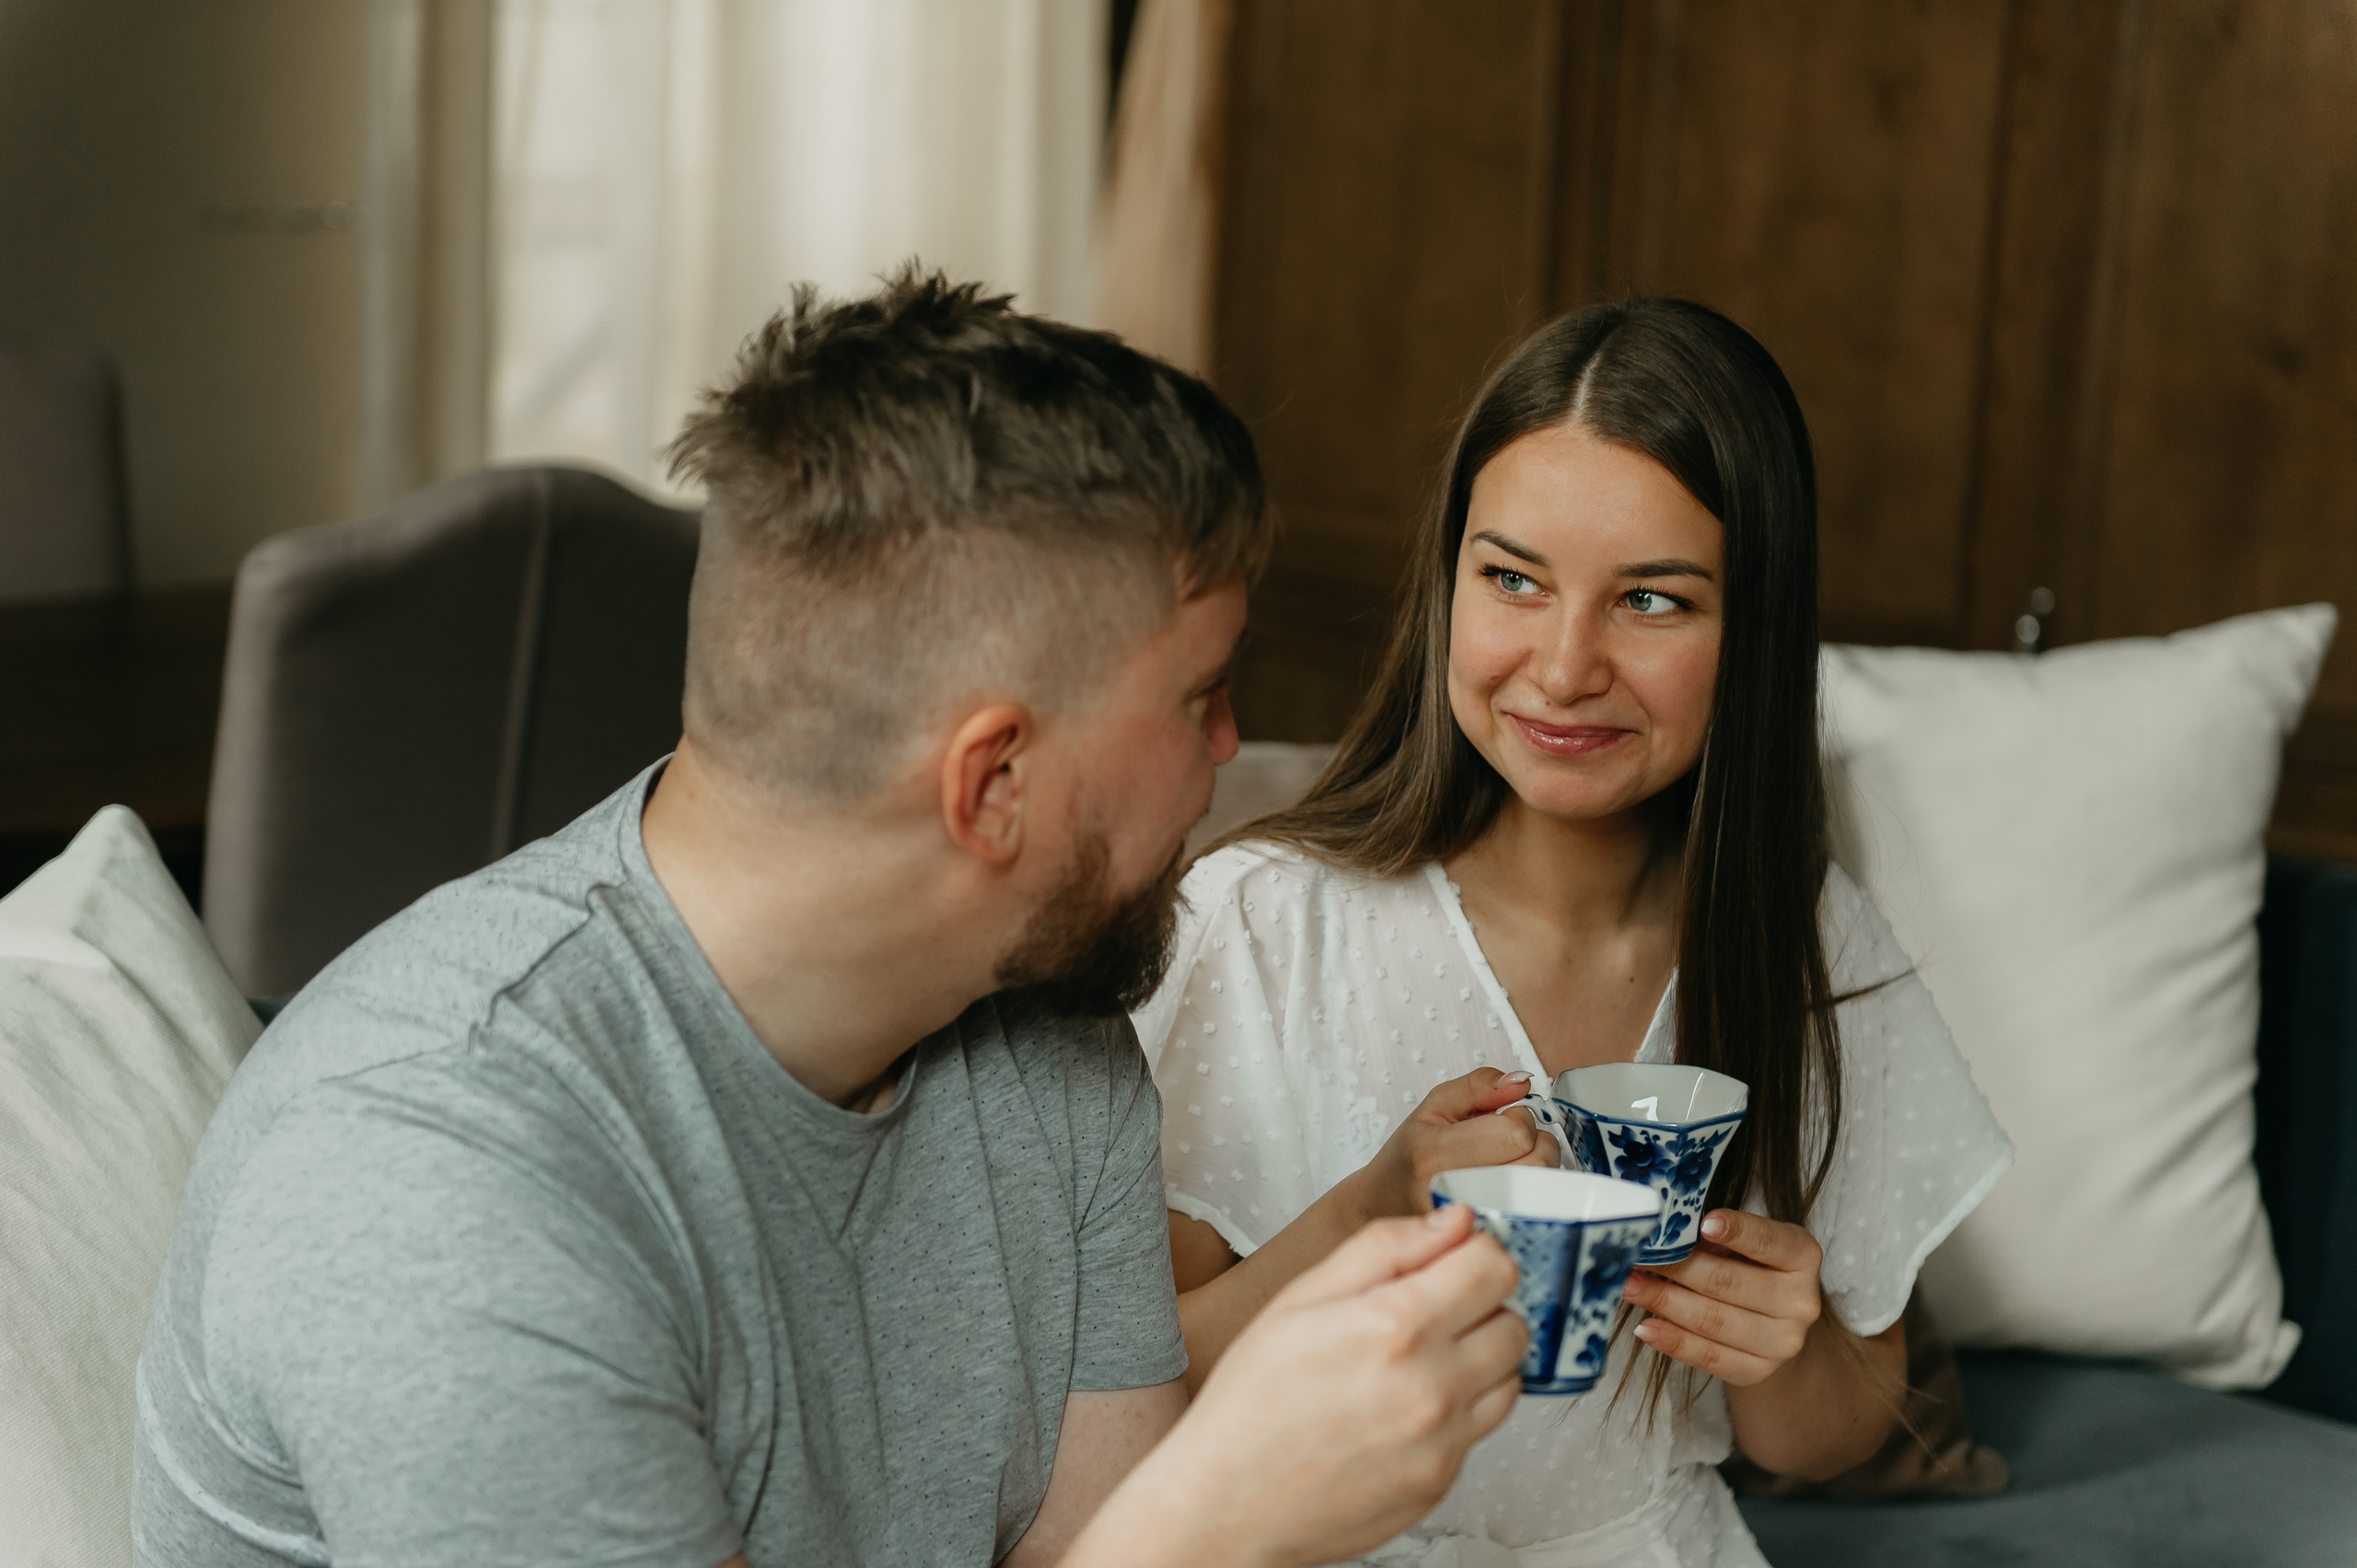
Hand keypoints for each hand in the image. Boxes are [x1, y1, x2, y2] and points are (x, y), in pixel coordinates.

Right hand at [1079, 1204, 1525, 1567]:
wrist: (1228, 1502)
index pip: (1495, 1265)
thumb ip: (1384, 1247)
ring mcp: (1442, 1440)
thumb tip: (1451, 1222)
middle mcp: (1431, 1384)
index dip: (1472, 1253)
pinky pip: (1481, 1429)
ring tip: (1419, 1361)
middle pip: (1513, 1321)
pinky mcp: (1442, 1481)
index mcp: (1395, 1325)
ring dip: (1479, 1359)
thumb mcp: (1301, 1298)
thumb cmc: (1252, 1402)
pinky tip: (1406, 1406)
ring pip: (1510, 1376)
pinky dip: (1458, 1410)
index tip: (1450, 1260)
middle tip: (1430, 1312)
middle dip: (1479, 1306)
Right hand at [1344, 1067, 1554, 1223]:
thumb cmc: (1410, 1157)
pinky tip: (1510, 1194)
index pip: (1514, 1132)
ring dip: (1537, 1171)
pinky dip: (1533, 1200)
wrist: (1384, 1206)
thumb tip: (1520, 1082)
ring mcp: (1471, 1228)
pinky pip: (1535, 1216)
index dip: (1516, 1119)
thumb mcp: (1433, 1107)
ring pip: (1542, 1191)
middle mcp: (1453, 1195)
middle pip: (1536, 1163)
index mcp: (1434, 1154)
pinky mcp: (1486, 1243)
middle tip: (1509, 1145)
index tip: (1500, 1123)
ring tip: (1509, 1167)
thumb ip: (1478, 1086)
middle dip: (1534, 1144)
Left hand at [1623, 1209, 1822, 1386]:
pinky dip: (1672, 1341)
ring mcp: (1782, 1342)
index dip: (1738, 1231)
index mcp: (1802, 1256)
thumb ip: (1716, 1234)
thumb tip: (1665, 1233)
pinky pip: (1709, 1357)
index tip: (1703, 1222)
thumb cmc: (1752, 1268)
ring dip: (1663, 1301)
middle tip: (1635, 1256)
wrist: (1776, 1325)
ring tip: (1629, 1286)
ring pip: (1713, 1320)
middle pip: (1728, 1283)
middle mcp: (1801, 1301)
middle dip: (1676, 1268)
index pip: (1769, 1241)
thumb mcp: (1747, 1242)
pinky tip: (1645, 1327)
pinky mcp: (1757, 1371)